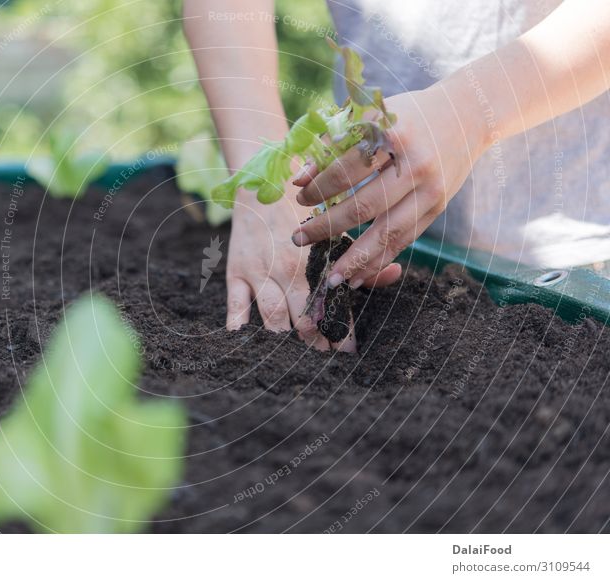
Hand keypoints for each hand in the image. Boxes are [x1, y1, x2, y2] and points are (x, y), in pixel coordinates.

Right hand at [226, 184, 400, 350]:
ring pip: (274, 317)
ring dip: (284, 340)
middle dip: (315, 343)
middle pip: (304, 318)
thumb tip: (395, 274)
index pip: (334, 305)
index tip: (349, 353)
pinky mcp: (236, 271)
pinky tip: (245, 341)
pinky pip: (235, 303)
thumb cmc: (304, 212)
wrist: (262, 185)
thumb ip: (363, 258)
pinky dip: (239, 324)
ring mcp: (261, 272)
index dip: (343, 333)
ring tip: (293, 359)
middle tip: (323, 361)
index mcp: (318, 262)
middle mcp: (290, 270)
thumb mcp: (336, 231)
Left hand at [290, 83, 486, 288]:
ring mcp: (429, 190)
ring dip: (356, 259)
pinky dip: (380, 261)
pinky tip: (357, 276)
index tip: (300, 198)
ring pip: (387, 233)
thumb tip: (298, 180)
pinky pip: (404, 241)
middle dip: (327, 227)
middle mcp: (414, 165)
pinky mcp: (437, 208)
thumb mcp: (370, 117)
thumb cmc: (407, 115)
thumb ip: (332, 145)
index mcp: (393, 135)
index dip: (319, 187)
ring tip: (331, 277)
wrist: (467, 115)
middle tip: (297, 239)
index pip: (347, 169)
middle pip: (364, 206)